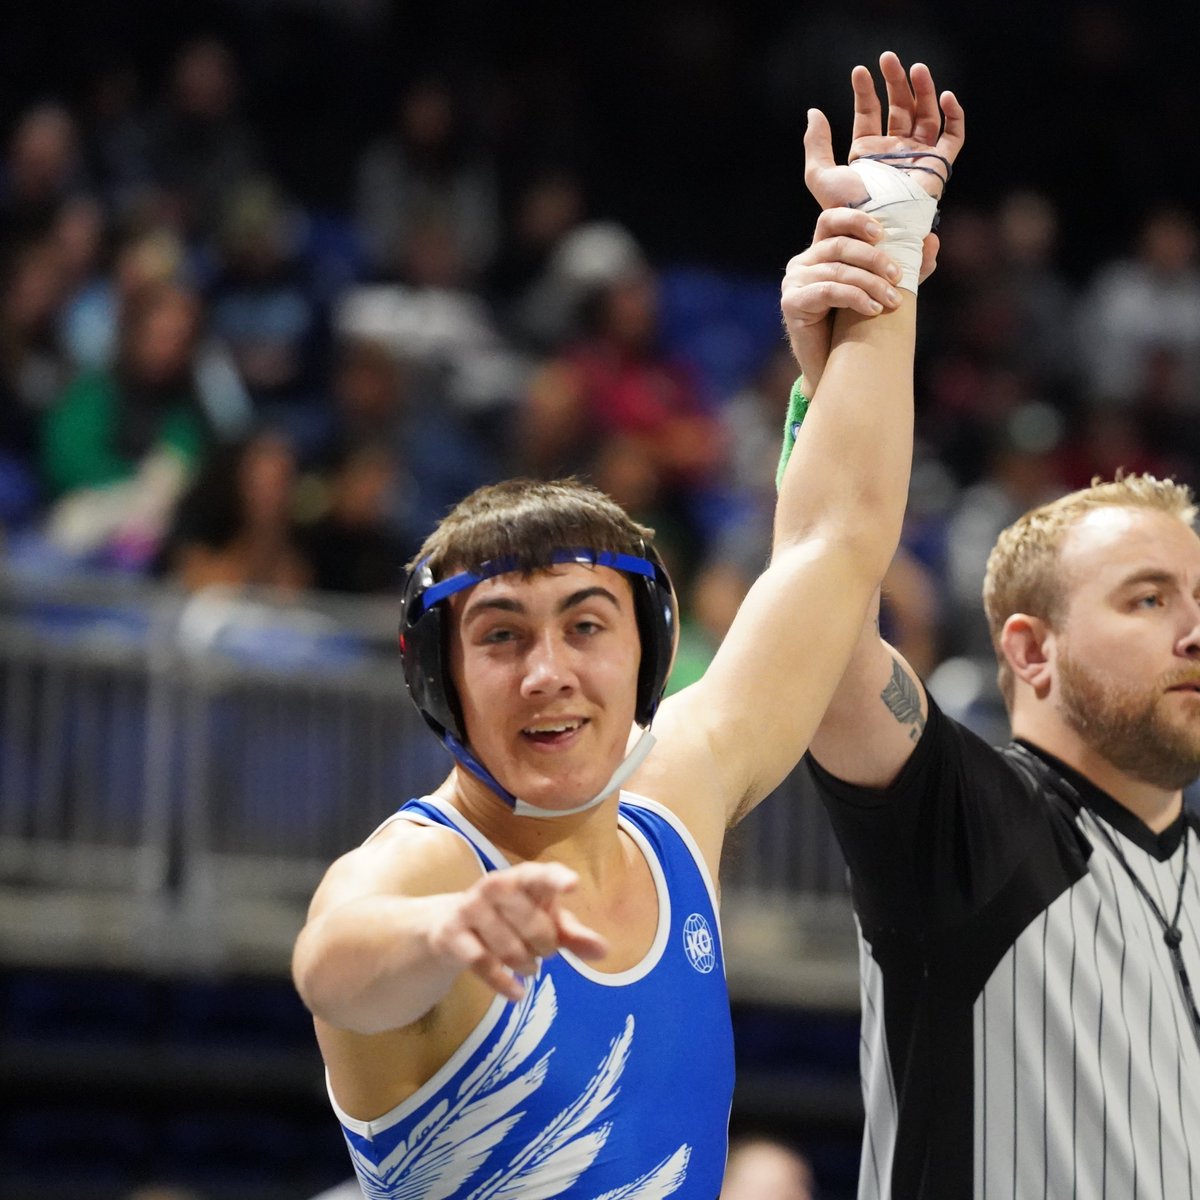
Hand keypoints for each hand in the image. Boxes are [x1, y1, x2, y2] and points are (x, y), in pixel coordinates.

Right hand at [427, 861, 607, 1000]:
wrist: (451, 926)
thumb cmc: (512, 919)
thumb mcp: (546, 923)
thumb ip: (573, 935)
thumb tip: (604, 950)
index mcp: (524, 877)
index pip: (541, 874)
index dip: (557, 879)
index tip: (573, 885)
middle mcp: (496, 886)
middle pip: (533, 924)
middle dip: (544, 946)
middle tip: (542, 950)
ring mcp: (471, 907)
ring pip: (510, 948)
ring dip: (525, 964)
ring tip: (528, 966)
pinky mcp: (452, 933)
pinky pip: (482, 963)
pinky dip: (504, 983)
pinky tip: (518, 994)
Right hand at [782, 208, 940, 386]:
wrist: (831, 367)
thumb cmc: (853, 325)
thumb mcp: (883, 289)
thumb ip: (906, 266)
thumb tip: (932, 240)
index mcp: (821, 251)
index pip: (831, 219)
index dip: (856, 219)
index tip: (883, 234)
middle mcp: (803, 262)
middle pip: (840, 244)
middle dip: (875, 259)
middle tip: (898, 277)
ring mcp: (794, 281)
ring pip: (838, 270)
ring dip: (871, 284)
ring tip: (892, 301)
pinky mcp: (792, 302)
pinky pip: (828, 291)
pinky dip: (856, 298)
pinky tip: (873, 310)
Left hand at [804, 51, 964, 210]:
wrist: (873, 227)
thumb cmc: (846, 208)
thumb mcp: (821, 175)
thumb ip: (815, 144)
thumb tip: (813, 112)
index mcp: (868, 154)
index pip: (869, 113)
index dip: (865, 91)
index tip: (859, 71)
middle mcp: (894, 153)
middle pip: (899, 108)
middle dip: (895, 83)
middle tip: (888, 58)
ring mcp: (917, 157)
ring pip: (925, 115)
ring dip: (923, 90)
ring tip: (916, 67)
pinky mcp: (938, 166)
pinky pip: (952, 137)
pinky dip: (953, 116)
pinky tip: (945, 96)